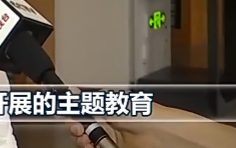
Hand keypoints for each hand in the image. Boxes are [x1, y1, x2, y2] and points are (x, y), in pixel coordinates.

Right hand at [68, 103, 199, 147]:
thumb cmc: (152, 117)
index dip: (75, 109)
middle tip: (75, 125)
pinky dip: (88, 147)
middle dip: (75, 125)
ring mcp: (113, 141)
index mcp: (112, 108)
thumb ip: (94, 101)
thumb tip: (74, 92)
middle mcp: (111, 124)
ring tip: (82, 135)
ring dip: (80, 138)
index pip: (86, 108)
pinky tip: (88, 144)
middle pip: (84, 126)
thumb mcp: (117, 105)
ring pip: (88, 140)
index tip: (65, 109)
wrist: (170, 138)